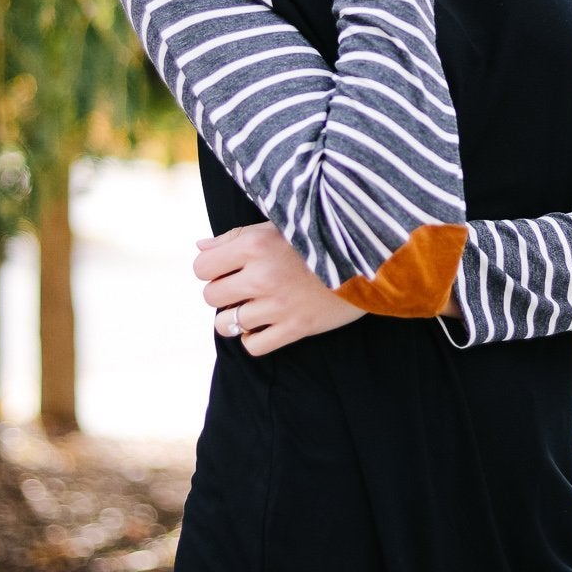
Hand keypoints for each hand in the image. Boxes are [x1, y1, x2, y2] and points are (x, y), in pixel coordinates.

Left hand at [194, 221, 365, 355]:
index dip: (211, 269)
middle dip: (223, 293)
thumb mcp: (278, 225)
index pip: (202, 267)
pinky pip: (253, 346)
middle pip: (211, 296)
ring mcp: (278, 305)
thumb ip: (235, 236)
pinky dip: (254, 338)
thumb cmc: (321, 236)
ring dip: (235, 317)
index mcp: (254, 245)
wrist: (371, 257)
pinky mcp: (296, 328)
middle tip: (242, 288)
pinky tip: (266, 324)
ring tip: (253, 308)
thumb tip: (200, 248)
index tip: (227, 269)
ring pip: (226, 324)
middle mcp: (261, 275)